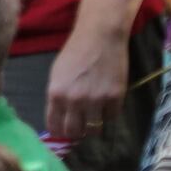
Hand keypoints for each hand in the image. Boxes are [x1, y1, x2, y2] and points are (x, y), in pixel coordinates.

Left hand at [44, 18, 131, 145]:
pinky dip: (109, 114)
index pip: (54, 126)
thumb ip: (57, 97)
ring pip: (94, 129)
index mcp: (56, 94)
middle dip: (76, 133)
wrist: (99, 38)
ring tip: (94, 117)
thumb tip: (60, 118)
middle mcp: (75, 100)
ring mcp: (96, 100)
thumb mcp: (57, 75)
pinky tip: (106, 104)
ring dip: (93, 126)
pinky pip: (112, 117)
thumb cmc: (75, 53)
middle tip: (80, 128)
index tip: (62, 132)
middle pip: (74, 132)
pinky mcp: (115, 97)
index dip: (58, 132)